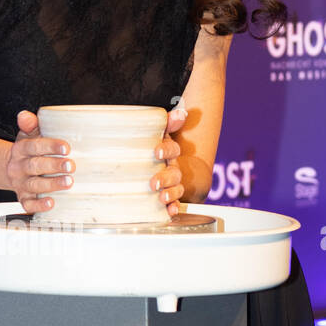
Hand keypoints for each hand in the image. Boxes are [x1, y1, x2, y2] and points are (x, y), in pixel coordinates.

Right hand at [5, 109, 72, 213]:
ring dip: (52, 184)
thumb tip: (25, 115)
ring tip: (68, 182)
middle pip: (35, 166)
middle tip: (71, 165)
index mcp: (20, 149)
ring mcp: (20, 184)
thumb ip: (30, 125)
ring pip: (34, 185)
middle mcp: (18, 167)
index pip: (33, 146)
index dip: (49, 146)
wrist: (10, 169)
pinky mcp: (23, 198)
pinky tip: (51, 203)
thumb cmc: (27, 151)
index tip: (66, 148)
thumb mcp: (27, 136)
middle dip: (54, 166)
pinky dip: (38, 205)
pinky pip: (28, 204)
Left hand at [152, 102, 188, 216]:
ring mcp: (171, 183)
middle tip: (153, 183)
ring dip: (171, 193)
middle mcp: (172, 167)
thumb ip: (165, 124)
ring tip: (162, 198)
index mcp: (167, 151)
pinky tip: (170, 212)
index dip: (166, 149)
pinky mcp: (167, 197)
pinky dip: (173, 207)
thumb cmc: (147, 149)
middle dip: (165, 177)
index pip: (172, 149)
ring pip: (176, 188)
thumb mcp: (153, 135)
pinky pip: (174, 202)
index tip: (156, 151)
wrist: (143, 167)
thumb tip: (181, 114)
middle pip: (174, 172)